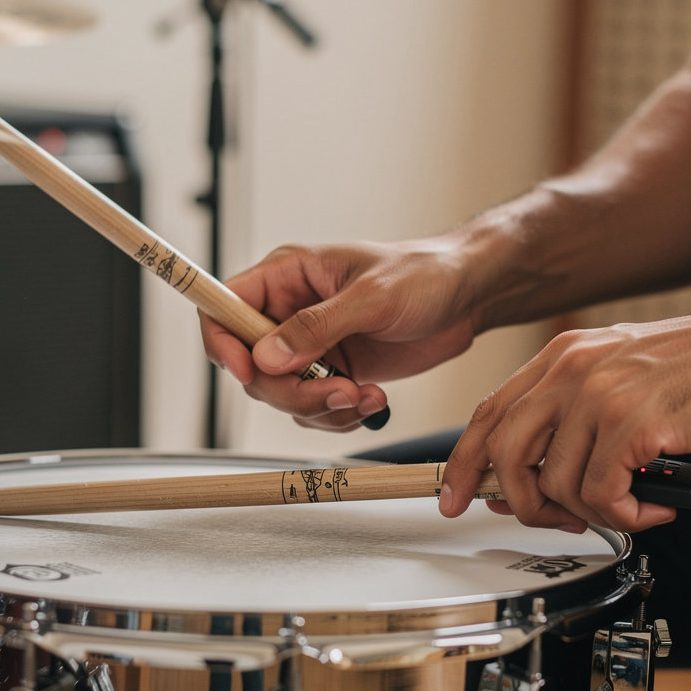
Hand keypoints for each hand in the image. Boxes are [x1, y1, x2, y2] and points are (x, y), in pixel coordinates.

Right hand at [200, 237, 481, 430]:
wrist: (466, 297)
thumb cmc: (424, 274)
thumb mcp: (371, 297)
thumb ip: (315, 326)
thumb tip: (266, 357)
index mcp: (287, 276)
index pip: (224, 308)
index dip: (224, 343)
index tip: (248, 371)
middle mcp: (289, 312)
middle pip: (251, 366)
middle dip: (290, 390)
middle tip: (336, 392)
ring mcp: (310, 346)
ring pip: (282, 395)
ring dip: (320, 407)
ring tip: (365, 396)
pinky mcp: (333, 372)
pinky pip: (314, 408)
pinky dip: (339, 415)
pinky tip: (374, 400)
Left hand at [439, 290, 690, 532]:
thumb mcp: (617, 375)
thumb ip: (570, 415)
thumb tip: (533, 474)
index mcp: (560, 357)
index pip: (488, 414)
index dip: (464, 462)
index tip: (455, 497)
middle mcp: (570, 370)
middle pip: (504, 452)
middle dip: (519, 502)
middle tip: (552, 521)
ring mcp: (599, 393)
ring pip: (554, 482)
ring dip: (588, 513)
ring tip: (625, 507)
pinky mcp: (633, 420)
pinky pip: (600, 493)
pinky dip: (624, 514)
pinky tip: (650, 506)